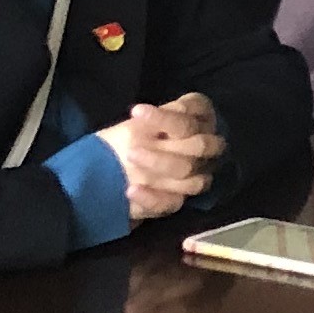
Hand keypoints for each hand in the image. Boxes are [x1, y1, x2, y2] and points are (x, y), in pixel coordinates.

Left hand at [94, 100, 222, 220]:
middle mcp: (204, 147)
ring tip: (130, 159)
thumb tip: (146, 116)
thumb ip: (153, 120)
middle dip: (170, 139)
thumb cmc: (128, 141)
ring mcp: (195, 174)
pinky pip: (172, 201)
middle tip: (132, 148)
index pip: (196, 112)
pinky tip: (131, 190)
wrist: (109, 177)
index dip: (168, 115)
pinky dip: (151, 196)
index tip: (136, 111)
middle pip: (201, 144)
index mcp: (198, 120)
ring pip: (188, 170)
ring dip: (159, 163)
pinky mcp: (178, 200)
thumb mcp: (137, 124)